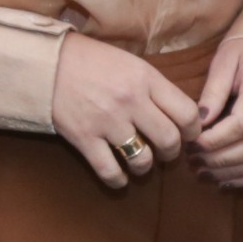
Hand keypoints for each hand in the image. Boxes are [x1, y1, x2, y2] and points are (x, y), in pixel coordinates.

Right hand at [51, 34, 200, 190]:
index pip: (187, 113)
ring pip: (142, 160)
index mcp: (146, 79)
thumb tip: (181, 114)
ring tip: (142, 163)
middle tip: (166, 152)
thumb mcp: (131, 63)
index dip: (194, 130)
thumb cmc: (93, 61)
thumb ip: (155, 87)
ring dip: (146, 167)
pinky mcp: (84, 138)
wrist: (48, 62)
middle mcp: (131, 101)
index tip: (189, 135)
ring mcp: (107, 122)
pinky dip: (118, 180)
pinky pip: (110, 171)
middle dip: (172, 152)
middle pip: (169, 140)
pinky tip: (120, 177)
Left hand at [187, 39, 242, 189]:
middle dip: (221, 160)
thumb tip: (198, 124)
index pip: (242, 125)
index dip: (215, 140)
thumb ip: (212, 92)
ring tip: (205, 173)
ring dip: (233, 172)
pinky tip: (227, 178)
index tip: (192, 143)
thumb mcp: (224, 61)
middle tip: (194, 161)